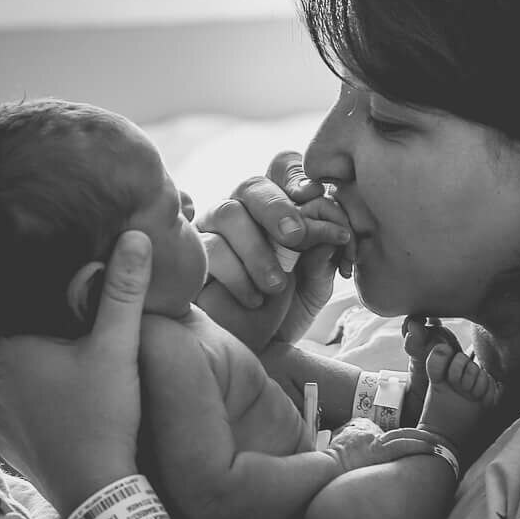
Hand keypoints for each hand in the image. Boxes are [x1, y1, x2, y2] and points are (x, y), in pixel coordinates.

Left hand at [0, 232, 151, 515]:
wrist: (99, 493)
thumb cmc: (105, 417)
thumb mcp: (118, 348)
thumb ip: (123, 291)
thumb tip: (135, 238)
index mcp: (6, 350)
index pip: (20, 309)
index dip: (50, 304)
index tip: (72, 302)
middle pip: (22, 342)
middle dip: (49, 337)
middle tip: (84, 334)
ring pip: (22, 377)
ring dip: (45, 372)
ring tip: (80, 370)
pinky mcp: (8, 444)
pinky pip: (23, 410)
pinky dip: (43, 404)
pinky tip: (71, 406)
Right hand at [196, 151, 350, 348]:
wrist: (257, 351)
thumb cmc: (286, 311)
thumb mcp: (316, 284)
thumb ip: (324, 255)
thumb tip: (328, 227)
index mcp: (278, 209)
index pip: (282, 167)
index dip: (297, 174)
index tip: (313, 195)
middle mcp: (242, 213)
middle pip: (252, 184)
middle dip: (277, 207)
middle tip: (296, 237)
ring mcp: (212, 232)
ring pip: (228, 212)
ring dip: (258, 249)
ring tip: (276, 286)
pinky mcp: (191, 258)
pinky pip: (210, 248)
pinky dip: (239, 275)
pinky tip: (253, 299)